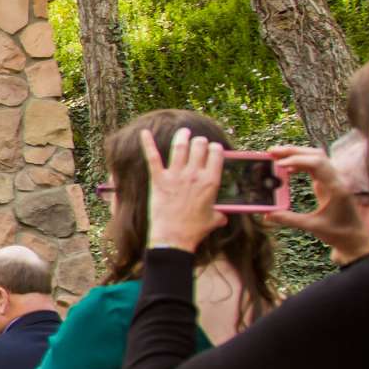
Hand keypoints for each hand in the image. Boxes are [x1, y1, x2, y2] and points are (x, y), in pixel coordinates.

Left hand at [142, 127, 225, 251]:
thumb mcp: (214, 219)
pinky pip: (153, 157)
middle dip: (200, 141)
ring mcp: (175, 175)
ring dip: (182, 136)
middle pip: (199, 146)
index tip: (212, 148)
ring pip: (180, 147)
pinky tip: (144, 132)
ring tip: (184, 131)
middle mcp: (194, 175)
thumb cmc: (194, 230)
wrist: (173, 237)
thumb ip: (220, 213)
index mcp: (211, 181)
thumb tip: (224, 215)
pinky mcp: (158, 180)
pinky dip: (147, 143)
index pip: (216, 154)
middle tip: (197, 141)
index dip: (215, 148)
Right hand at [265, 145, 368, 262]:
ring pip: (316, 157)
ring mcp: (334, 180)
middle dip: (293, 151)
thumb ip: (289, 219)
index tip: (278, 165)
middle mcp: (337, 179)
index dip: (297, 160)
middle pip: (316, 155)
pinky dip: (301, 163)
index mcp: (336, 188)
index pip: (317, 164)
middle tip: (271, 152)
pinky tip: (287, 169)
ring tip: (276, 156)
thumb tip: (267, 214)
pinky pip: (315, 166)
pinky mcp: (330, 183)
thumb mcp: (312, 226)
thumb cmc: (338, 233)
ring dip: (297, 154)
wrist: (355, 238)